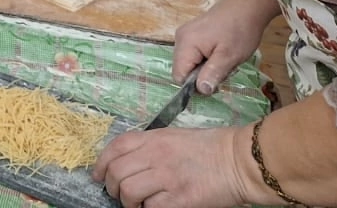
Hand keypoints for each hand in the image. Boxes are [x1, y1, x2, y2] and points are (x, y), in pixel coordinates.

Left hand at [93, 125, 251, 207]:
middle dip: (111, 186)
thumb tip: (127, 163)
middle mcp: (155, 155)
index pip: (115, 147)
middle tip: (118, 194)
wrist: (238, 161)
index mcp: (153, 138)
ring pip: (128, 191)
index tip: (98, 175)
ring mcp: (167, 177)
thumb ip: (149, 146)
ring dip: (128, 202)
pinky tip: (156, 207)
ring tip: (137, 205)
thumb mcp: (173, 137)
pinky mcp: (179, 199)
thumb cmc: (209, 148)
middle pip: (116, 172)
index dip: (101, 163)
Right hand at [172, 0, 273, 93]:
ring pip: (190, 63)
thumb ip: (212, 74)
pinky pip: (194, 55)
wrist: (247, 6)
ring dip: (206, 68)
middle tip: (223, 69)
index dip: (195, 85)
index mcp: (186, 44)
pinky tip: (221, 53)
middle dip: (202, 76)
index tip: (214, 82)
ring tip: (224, 60)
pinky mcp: (193, 33)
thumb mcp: (229, 56)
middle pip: (183, 70)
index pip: (179, 76)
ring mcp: (186, 35)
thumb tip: (201, 90)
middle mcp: (180, 38)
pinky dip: (207, 59)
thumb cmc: (239, 31)